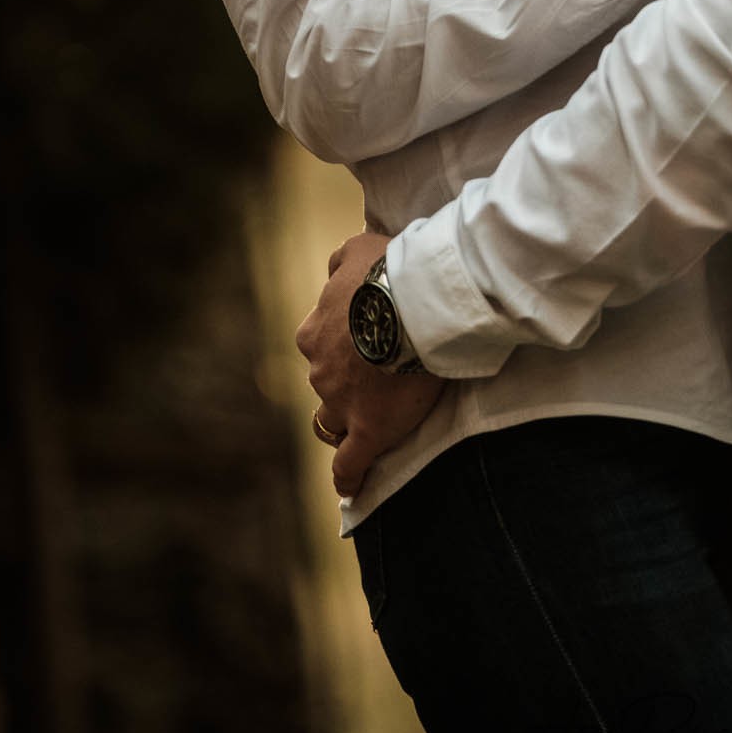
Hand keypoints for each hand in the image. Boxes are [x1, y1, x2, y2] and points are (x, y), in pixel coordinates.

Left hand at [294, 230, 445, 497]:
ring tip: (376, 417)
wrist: (416, 302)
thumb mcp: (359, 248)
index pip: (320, 344)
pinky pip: (349, 464)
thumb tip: (336, 270)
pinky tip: (352, 485)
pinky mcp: (368, 431)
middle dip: (346, 381)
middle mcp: (319, 369)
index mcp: (315, 330)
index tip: (367, 342)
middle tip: (382, 374)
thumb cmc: (392, 270)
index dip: (342, 345)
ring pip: (334, 419)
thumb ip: (342, 261)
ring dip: (349, 418)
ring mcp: (340, 403)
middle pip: (327, 383)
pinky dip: (349, 476)